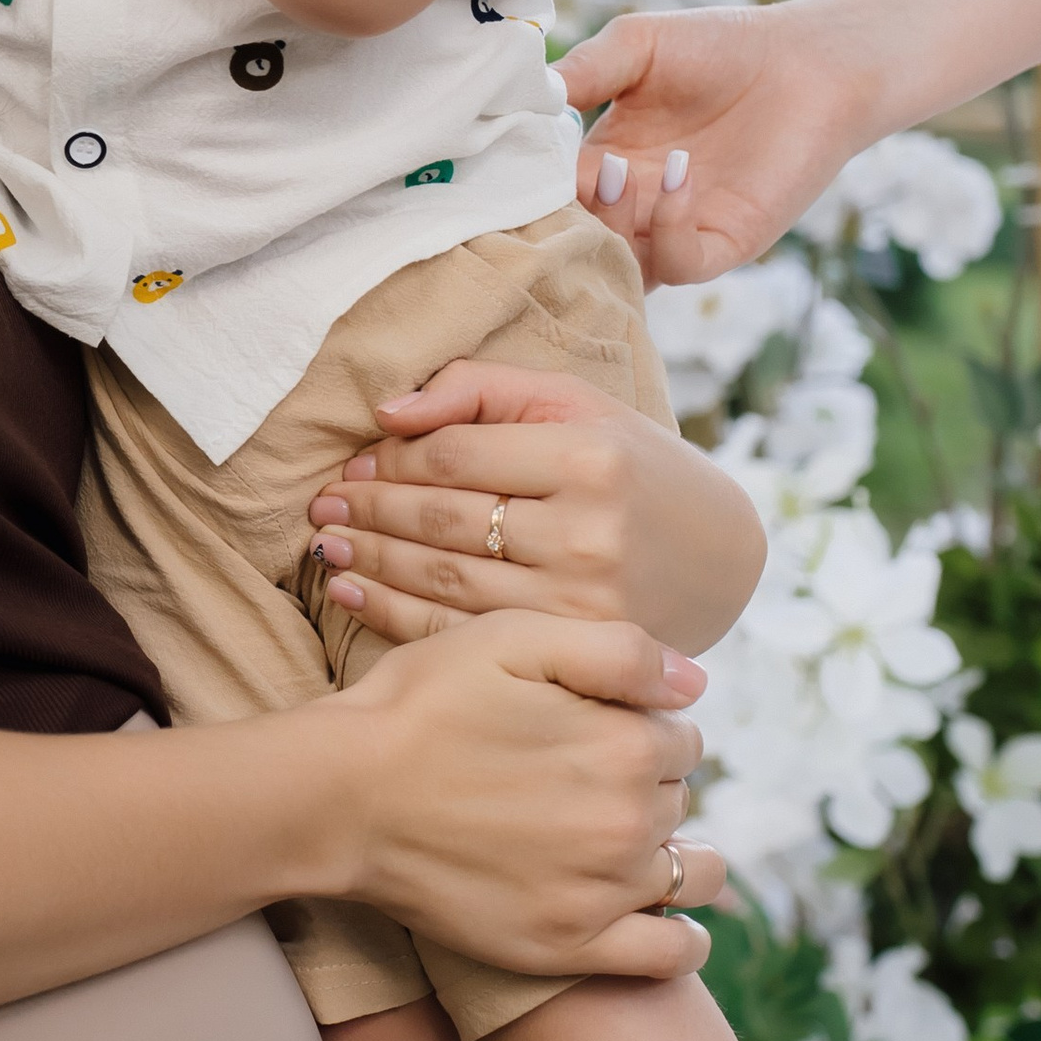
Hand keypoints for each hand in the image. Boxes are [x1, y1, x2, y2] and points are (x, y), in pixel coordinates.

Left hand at [308, 363, 768, 655]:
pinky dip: (393, 612)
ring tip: (328, 545)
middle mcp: (587, 532)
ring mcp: (579, 601)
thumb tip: (387, 412)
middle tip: (322, 505)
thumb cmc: (633, 467)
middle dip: (369, 509)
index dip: (391, 459)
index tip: (353, 459)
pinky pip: (461, 631)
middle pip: (443, 520)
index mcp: (589, 457)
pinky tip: (353, 593)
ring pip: (444, 580)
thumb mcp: (575, 405)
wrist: (718, 558)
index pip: (456, 457)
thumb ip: (481, 389)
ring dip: (371, 561)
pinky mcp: (568, 650)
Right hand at [324, 610, 721, 983]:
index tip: (590, 726)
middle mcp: (628, 822)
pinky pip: (670, 956)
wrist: (340, 796)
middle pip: (681, 797)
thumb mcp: (512, 639)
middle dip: (646, 783)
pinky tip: (661, 916)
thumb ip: (619, 650)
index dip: (640, 723)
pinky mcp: (568, 947)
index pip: (681, 733)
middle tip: (575, 778)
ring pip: (691, 871)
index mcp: (625, 743)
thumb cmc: (420, 706)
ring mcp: (601, 892)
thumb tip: (696, 684)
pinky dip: (684, 939)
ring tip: (621, 841)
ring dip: (676, 853)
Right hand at [556, 0, 879, 284]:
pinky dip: (667, 229)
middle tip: (564, 176)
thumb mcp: (638, 45)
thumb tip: (525, 96)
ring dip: (608, 227)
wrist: (812, 58)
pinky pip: (680, 262)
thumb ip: (585, 69)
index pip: (546, 194)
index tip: (512, 159)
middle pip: (575, 240)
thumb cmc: (725, 46)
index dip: (527, 184)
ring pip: (620, 265)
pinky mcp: (725, 242)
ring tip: (618, 173)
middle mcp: (633, 205)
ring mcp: (676, 229)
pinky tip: (679, 175)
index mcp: (602, 163)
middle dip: (559, 216)